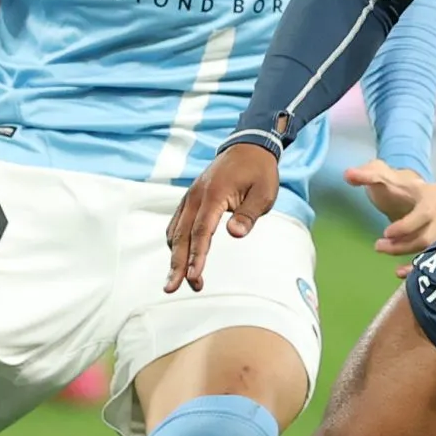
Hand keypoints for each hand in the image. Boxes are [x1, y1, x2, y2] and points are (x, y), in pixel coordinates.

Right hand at [164, 142, 281, 293]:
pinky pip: (177, 223)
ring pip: (175, 231)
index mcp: (214, 195)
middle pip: (182, 236)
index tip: (195, 277)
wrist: (249, 147)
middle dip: (177, 264)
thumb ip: (248, 215)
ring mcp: (190, 197)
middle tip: (172, 288)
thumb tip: (235, 234)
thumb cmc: (259, 172)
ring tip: (178, 280)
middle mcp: (195, 196)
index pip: (202, 231)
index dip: (197, 256)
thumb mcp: (263, 193)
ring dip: (175, 257)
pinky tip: (179, 258)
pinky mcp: (190, 199)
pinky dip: (176, 243)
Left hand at [345, 160, 435, 273]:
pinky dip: (418, 267)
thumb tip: (348, 174)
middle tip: (378, 246)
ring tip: (385, 251)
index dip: (407, 226)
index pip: (426, 213)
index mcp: (434, 193)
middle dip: (402, 245)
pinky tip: (399, 272)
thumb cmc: (394, 186)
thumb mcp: (379, 175)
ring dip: (407, 255)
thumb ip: (366, 174)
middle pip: (428, 236)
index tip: (385, 233)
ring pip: (432, 250)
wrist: (407, 195)